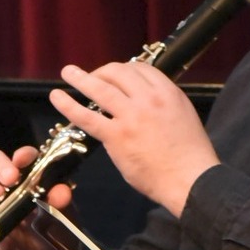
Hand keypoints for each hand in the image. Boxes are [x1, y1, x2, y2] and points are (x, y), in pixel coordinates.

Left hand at [49, 60, 217, 216]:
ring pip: (100, 88)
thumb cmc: (191, 156)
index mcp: (169, 94)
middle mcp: (149, 99)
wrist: (192, 180)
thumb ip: (164, 107)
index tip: (116, 76)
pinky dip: (69, 104)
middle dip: (103, 72)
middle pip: (119, 72)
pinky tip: (58, 97)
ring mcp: (131, 116)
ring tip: (68, 73)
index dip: (125, 69)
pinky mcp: (117, 136)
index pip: (142, 69)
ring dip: (81, 78)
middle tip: (94, 78)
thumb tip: (144, 106)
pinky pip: (86, 116)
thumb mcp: (185, 118)